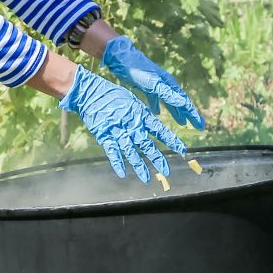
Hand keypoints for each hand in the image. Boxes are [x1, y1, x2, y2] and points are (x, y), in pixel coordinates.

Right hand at [60, 67, 187, 183]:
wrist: (90, 93)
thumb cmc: (112, 94)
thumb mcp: (132, 100)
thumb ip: (141, 113)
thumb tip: (152, 120)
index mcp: (140, 114)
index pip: (160, 130)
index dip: (172, 140)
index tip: (182, 149)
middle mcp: (132, 125)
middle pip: (147, 145)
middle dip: (157, 159)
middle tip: (166, 171)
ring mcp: (118, 131)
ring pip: (131, 152)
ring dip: (139, 166)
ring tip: (147, 179)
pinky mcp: (104, 136)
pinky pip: (112, 152)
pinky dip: (117, 163)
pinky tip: (123, 174)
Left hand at [102, 37, 205, 129]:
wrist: (122, 58)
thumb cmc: (138, 70)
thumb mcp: (153, 84)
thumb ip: (167, 94)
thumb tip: (184, 103)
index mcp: (169, 85)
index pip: (185, 102)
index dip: (193, 115)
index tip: (201, 126)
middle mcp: (165, 85)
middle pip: (180, 102)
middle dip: (189, 115)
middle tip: (199, 127)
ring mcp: (156, 85)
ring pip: (169, 102)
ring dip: (176, 112)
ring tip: (182, 123)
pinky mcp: (146, 86)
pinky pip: (155, 99)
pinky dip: (157, 106)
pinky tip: (156, 113)